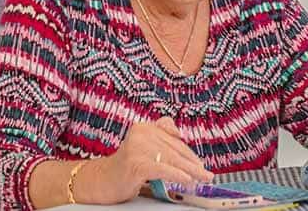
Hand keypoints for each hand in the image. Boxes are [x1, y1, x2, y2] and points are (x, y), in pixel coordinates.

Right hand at [78, 117, 214, 204]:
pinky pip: (162, 169)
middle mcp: (141, 133)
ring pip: (171, 160)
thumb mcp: (144, 147)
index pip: (174, 141)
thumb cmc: (125, 166)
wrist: (100, 181)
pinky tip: (187, 180)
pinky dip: (177, 175)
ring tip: (202, 178)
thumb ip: (160, 138)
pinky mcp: (135, 163)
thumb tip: (180, 135)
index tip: (200, 164)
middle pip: (175, 151)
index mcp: (145, 127)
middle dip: (193, 164)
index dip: (190, 154)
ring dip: (190, 171)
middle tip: (207, 175)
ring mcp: (137, 147)